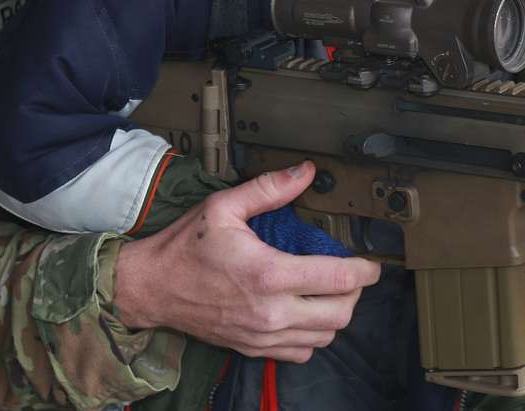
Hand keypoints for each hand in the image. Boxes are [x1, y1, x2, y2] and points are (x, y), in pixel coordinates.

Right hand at [114, 161, 380, 361]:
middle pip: (341, 313)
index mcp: (268, 273)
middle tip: (350, 274)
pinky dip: (314, 336)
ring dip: (336, 314)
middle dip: (355, 293)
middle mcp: (271, 311)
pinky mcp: (254, 348)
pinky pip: (301, 352)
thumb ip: (269, 189)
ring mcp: (263, 335)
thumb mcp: (224, 206)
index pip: (338, 279)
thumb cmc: (186, 246)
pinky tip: (306, 313)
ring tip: (330, 291)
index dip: (364, 271)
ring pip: (325, 336)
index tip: (371, 264)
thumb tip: (306, 172)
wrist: (152, 288)